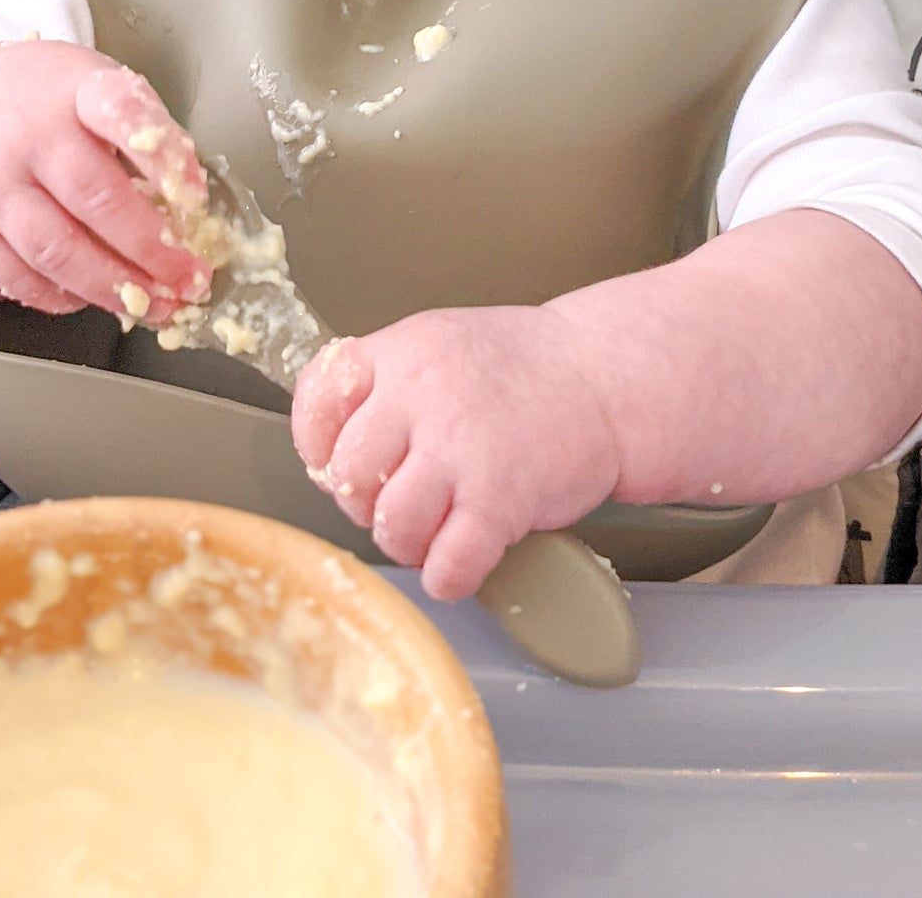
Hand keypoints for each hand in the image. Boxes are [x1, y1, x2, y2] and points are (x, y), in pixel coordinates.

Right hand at [0, 42, 214, 319]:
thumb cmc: (48, 98)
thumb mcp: (98, 85)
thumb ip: (143, 137)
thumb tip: (189, 206)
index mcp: (75, 90)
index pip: (124, 114)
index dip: (164, 159)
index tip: (196, 197)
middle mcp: (29, 136)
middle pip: (95, 199)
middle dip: (152, 250)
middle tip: (190, 279)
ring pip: (56, 250)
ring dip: (114, 288)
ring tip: (157, 306)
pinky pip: (17, 275)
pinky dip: (61, 298)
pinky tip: (94, 300)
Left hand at [291, 305, 620, 600]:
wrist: (606, 377)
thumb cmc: (524, 368)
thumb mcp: (442, 345)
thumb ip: (388, 385)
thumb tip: (334, 452)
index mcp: (404, 349)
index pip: (318, 398)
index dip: (315, 444)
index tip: (333, 463)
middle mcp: (424, 394)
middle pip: (347, 474)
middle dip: (364, 504)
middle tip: (397, 505)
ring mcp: (462, 447)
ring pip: (390, 525)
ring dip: (407, 543)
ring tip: (434, 533)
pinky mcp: (501, 499)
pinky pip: (447, 564)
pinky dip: (448, 577)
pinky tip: (463, 560)